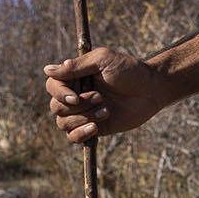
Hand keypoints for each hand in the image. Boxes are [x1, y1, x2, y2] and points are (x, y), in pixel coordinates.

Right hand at [43, 47, 177, 142]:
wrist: (151, 89)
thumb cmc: (129, 70)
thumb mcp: (102, 60)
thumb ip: (76, 66)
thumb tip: (47, 69)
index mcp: (75, 77)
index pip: (52, 86)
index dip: (59, 94)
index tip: (75, 97)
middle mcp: (75, 95)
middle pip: (56, 107)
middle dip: (78, 106)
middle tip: (100, 98)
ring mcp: (83, 113)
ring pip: (63, 123)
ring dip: (84, 118)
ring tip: (106, 109)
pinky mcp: (93, 128)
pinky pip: (73, 137)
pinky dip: (81, 133)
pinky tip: (96, 127)